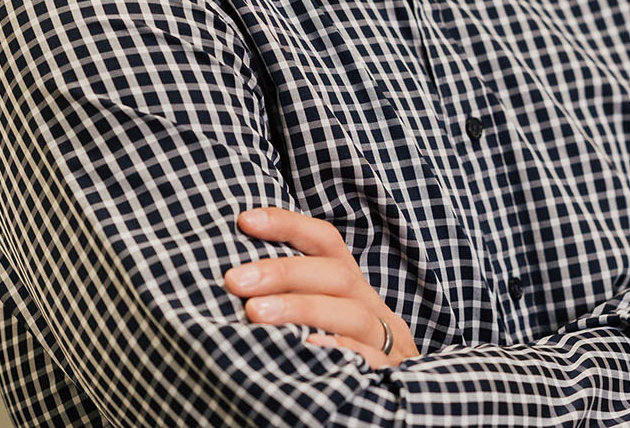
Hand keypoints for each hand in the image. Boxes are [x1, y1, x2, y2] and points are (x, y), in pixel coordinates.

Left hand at [223, 207, 419, 367]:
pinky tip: (305, 347)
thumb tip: (234, 277)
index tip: (244, 220)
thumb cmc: (339, 354)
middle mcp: (372, 308)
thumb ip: (292, 295)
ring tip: (255, 313)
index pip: (326, 242)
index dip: (288, 224)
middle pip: (336, 275)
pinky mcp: (389, 376)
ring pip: (352, 315)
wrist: (394, 409)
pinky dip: (337, 351)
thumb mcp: (321, 318)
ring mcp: (385, 343)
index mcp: (351, 288)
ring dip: (300, 308)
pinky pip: (367, 360)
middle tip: (235, 280)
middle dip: (283, 272)